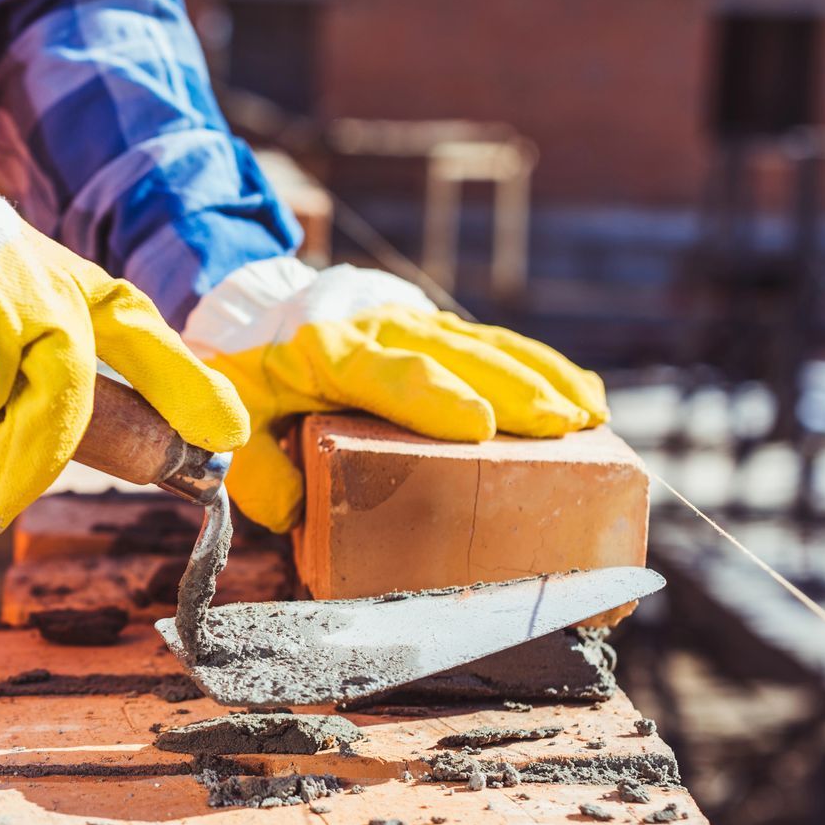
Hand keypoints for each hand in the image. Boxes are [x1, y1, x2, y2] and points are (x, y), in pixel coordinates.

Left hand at [183, 257, 607, 531]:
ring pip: (485, 343)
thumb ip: (256, 471)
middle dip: (513, 389)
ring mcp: (413, 322)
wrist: (255, 308)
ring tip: (589, 415)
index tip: (479, 427)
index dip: (434, 398)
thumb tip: (295, 517)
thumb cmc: (250, 376)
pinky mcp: (436, 326)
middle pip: (454, 354)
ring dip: (541, 376)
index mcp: (325, 349)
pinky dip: (542, 364)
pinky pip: (494, 342)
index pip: (385, 371)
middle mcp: (378, 327)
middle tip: (565, 427)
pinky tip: (584, 393)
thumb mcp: (236, 420)